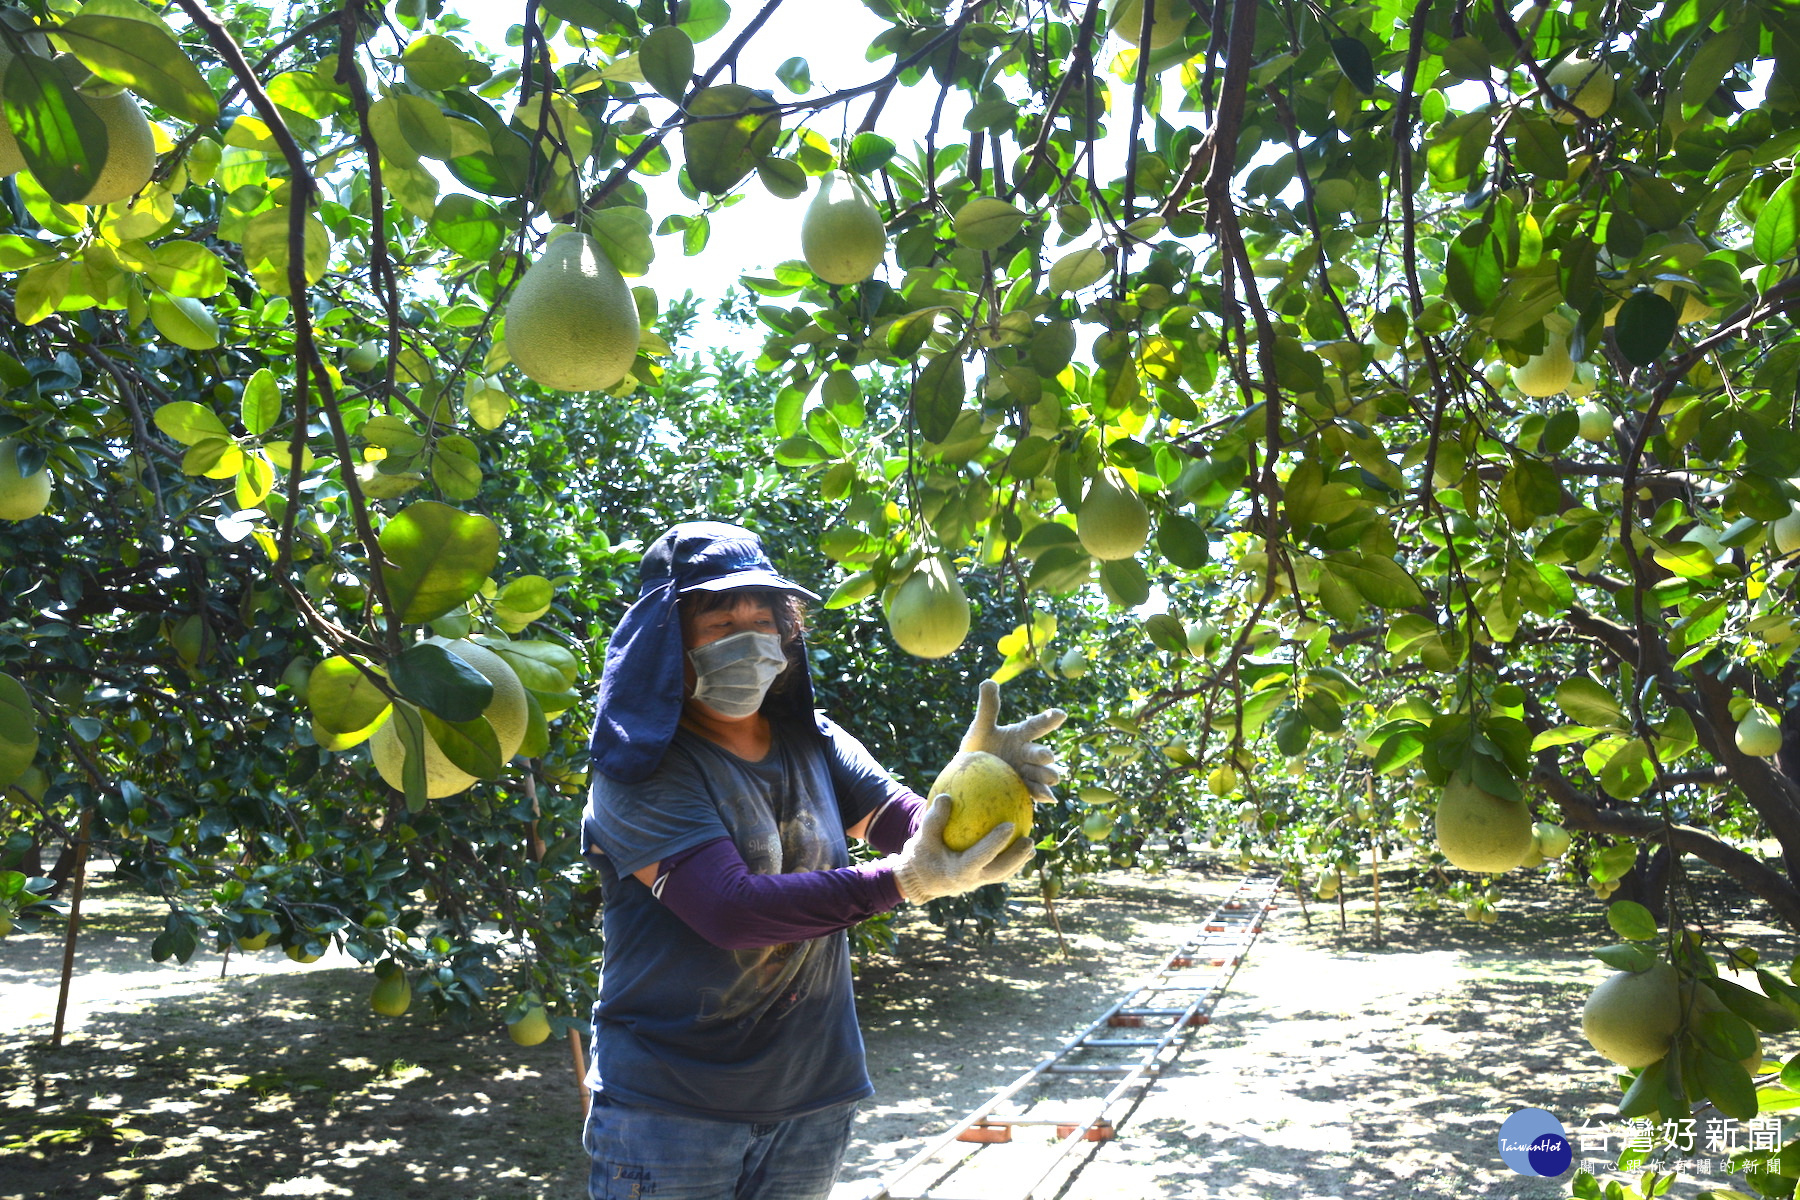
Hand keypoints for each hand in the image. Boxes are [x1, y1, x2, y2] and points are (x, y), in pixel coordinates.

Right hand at [891, 795, 1034, 903]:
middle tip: (1029, 839)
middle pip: (999, 872)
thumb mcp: (922, 836)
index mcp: (957, 871)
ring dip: (1018, 861)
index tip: (1009, 825)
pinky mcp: (980, 881)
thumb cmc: (921, 854)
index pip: (981, 857)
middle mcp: (971, 880)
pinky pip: (998, 871)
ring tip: (1031, 845)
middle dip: (1017, 858)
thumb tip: (946, 796)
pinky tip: (1019, 846)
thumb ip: (933, 819)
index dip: (996, 843)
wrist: (918, 879)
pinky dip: (1010, 860)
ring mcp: (977, 883)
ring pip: (1003, 875)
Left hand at [958, 679, 1065, 800]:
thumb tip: (989, 681)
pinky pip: (1034, 791)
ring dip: (1047, 776)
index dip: (1048, 720)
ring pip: (1041, 773)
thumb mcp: (981, 728)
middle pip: (1039, 752)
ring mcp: (1026, 772)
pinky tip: (1049, 798)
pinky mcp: (1023, 789)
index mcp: (1020, 735)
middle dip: (1044, 754)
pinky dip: (1043, 794)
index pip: (1036, 725)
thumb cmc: (977, 748)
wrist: (969, 776)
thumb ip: (988, 707)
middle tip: (1047, 756)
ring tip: (1051, 779)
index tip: (1061, 714)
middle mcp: (1027, 753)